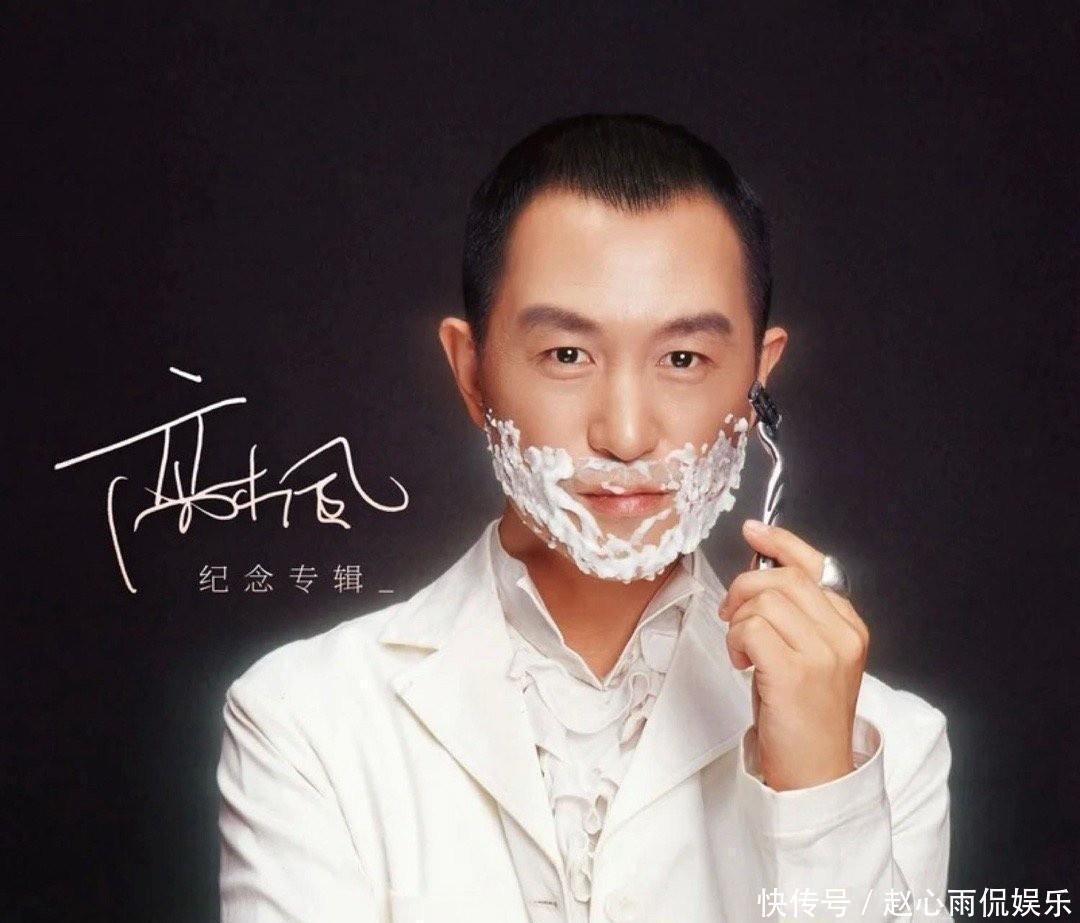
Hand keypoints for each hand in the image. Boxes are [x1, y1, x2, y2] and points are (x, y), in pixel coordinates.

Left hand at [718, 519, 869, 791]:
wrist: (816, 774)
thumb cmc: (803, 715)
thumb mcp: (807, 655)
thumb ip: (794, 614)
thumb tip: (759, 570)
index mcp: (849, 627)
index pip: (814, 566)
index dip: (780, 542)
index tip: (753, 531)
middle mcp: (842, 635)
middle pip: (783, 578)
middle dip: (744, 589)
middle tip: (731, 615)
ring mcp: (823, 654)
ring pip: (764, 601)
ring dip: (739, 622)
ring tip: (744, 652)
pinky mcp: (796, 673)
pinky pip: (751, 628)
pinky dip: (736, 641)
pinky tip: (743, 664)